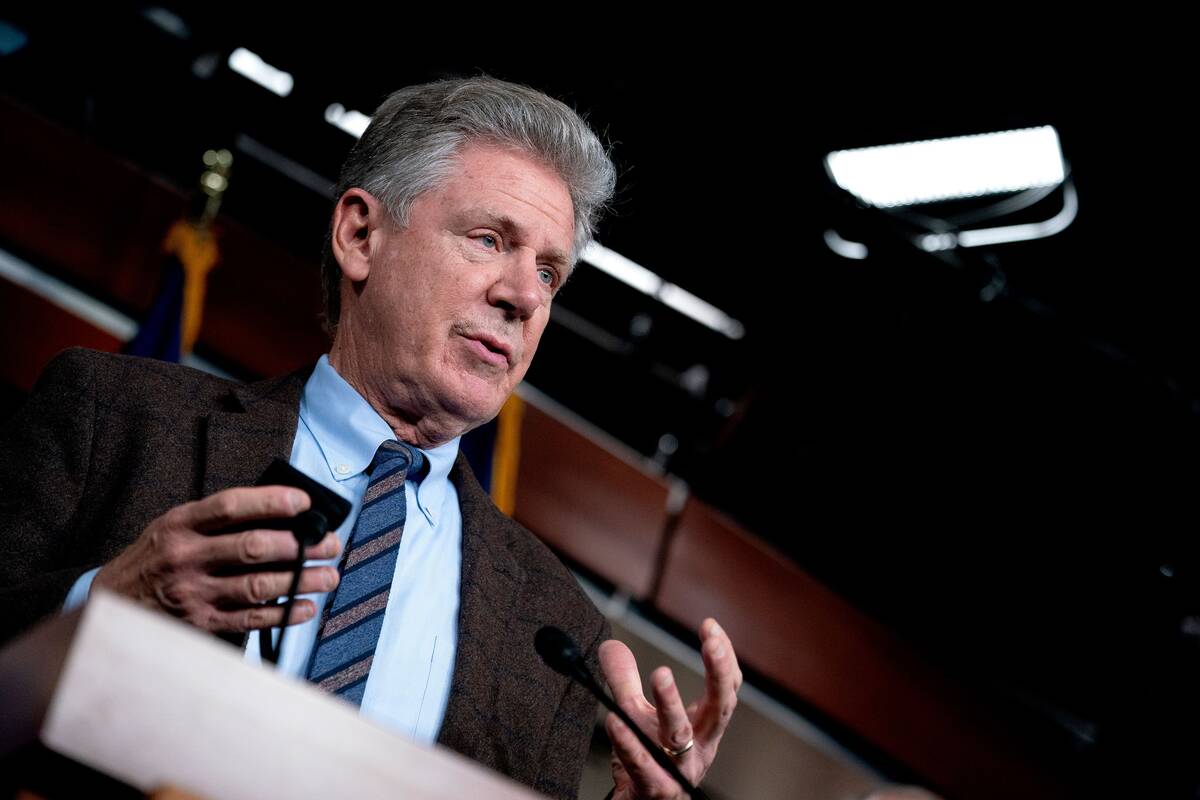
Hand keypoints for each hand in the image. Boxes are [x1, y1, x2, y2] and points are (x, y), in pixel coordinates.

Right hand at [93, 486, 340, 631]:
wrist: (113, 604)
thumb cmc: (156, 557)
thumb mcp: (175, 526)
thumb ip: (217, 519)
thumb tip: (281, 511)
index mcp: (180, 524)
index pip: (231, 506)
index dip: (271, 502)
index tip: (305, 503)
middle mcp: (186, 557)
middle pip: (253, 547)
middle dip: (300, 545)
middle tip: (330, 544)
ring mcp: (193, 593)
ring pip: (258, 585)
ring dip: (301, 580)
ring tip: (329, 576)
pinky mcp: (200, 623)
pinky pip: (250, 619)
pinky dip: (283, 614)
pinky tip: (306, 607)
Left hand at [599, 618, 741, 799]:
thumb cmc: (647, 758)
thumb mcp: (637, 714)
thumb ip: (624, 681)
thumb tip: (610, 645)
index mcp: (706, 726)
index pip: (728, 687)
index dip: (724, 657)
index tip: (710, 626)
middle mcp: (701, 746)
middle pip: (720, 708)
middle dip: (720, 675)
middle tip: (711, 644)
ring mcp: (679, 769)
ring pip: (681, 736)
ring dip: (672, 705)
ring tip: (661, 675)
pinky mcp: (654, 789)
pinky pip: (642, 764)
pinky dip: (629, 743)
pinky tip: (614, 722)